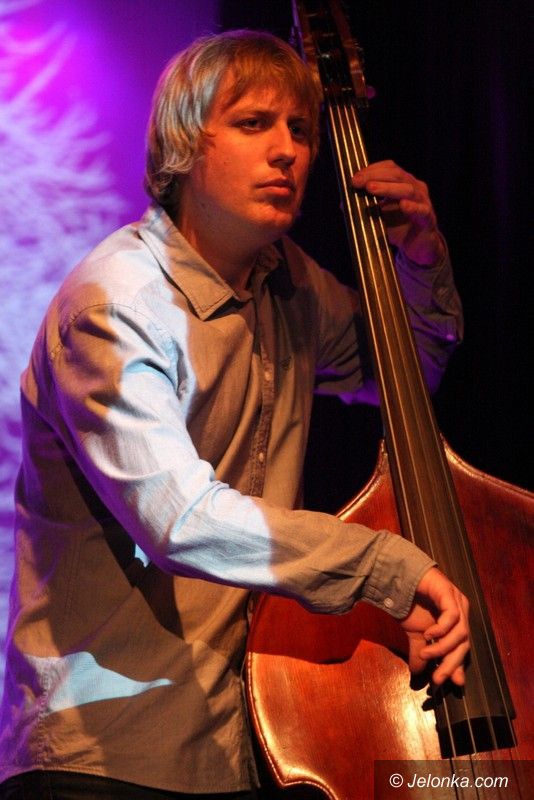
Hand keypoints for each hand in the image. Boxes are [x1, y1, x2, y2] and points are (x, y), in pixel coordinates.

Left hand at [352, 160, 444, 265]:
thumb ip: (365, 207)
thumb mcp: (379, 216)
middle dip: (375, 176)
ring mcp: (423, 202)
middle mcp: (415, 188)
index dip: (372, 170)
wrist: (419, 247)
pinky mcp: (428, 218)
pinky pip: (422, 210)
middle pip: (397, 175)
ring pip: (408, 189)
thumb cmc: (400, 227)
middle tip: (357, 181)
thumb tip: (343, 203)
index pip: (389, 168)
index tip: (354, 177)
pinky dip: (413, 207)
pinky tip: (403, 205)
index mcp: (403, 183)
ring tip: (371, 188)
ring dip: (388, 188)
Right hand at [400, 567, 469, 685]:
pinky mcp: (449, 593)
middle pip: (464, 644)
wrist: (398, 578)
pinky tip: (429, 634)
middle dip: (451, 664)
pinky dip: (442, 629)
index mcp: (457, 622)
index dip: (457, 667)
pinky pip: (452, 616)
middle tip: (437, 679)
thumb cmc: (410, 603)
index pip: (461, 649)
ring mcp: (457, 601)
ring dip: (443, 648)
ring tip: (425, 653)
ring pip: (460, 633)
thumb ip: (420, 652)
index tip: (449, 685)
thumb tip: (418, 675)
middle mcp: (462, 612)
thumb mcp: (415, 635)